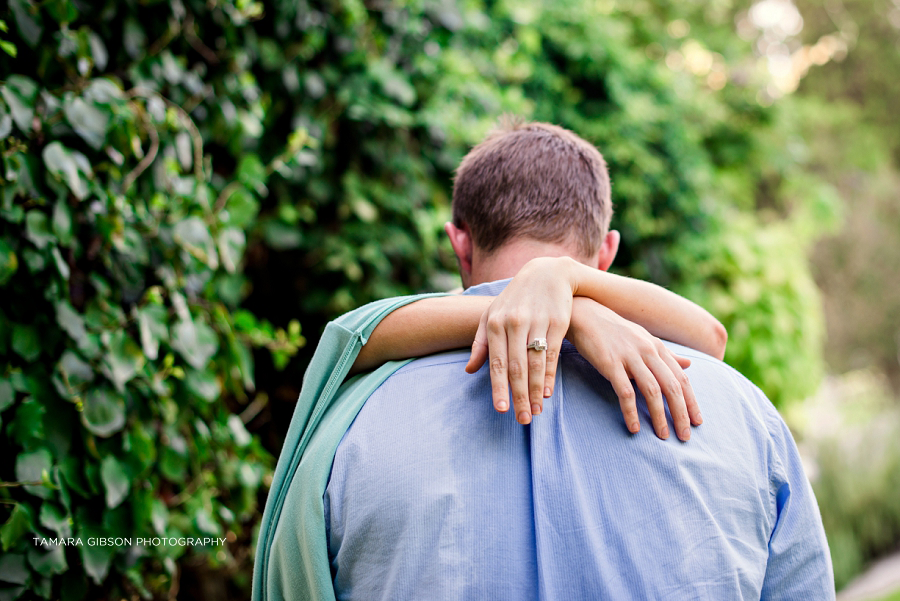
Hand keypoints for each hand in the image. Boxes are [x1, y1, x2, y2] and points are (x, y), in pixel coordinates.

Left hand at [465, 257, 576, 424]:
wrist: (547, 273)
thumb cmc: (514, 299)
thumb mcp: (492, 315)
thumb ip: (480, 343)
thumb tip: (468, 370)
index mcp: (495, 323)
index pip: (496, 362)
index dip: (498, 387)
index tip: (501, 409)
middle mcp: (515, 323)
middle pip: (516, 367)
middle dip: (518, 396)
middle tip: (521, 420)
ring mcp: (537, 321)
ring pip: (535, 363)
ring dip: (535, 391)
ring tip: (536, 411)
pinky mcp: (558, 321)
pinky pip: (552, 354)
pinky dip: (550, 375)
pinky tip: (547, 392)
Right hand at [567, 297, 701, 440]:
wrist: (584, 314)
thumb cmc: (614, 330)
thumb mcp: (644, 339)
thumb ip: (666, 354)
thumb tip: (689, 365)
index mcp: (657, 347)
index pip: (681, 378)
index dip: (691, 401)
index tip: (697, 422)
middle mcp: (647, 351)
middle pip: (672, 387)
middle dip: (681, 414)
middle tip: (685, 437)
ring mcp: (629, 357)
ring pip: (652, 391)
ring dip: (660, 416)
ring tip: (663, 436)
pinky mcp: (610, 363)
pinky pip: (625, 391)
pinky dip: (631, 411)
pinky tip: (634, 427)